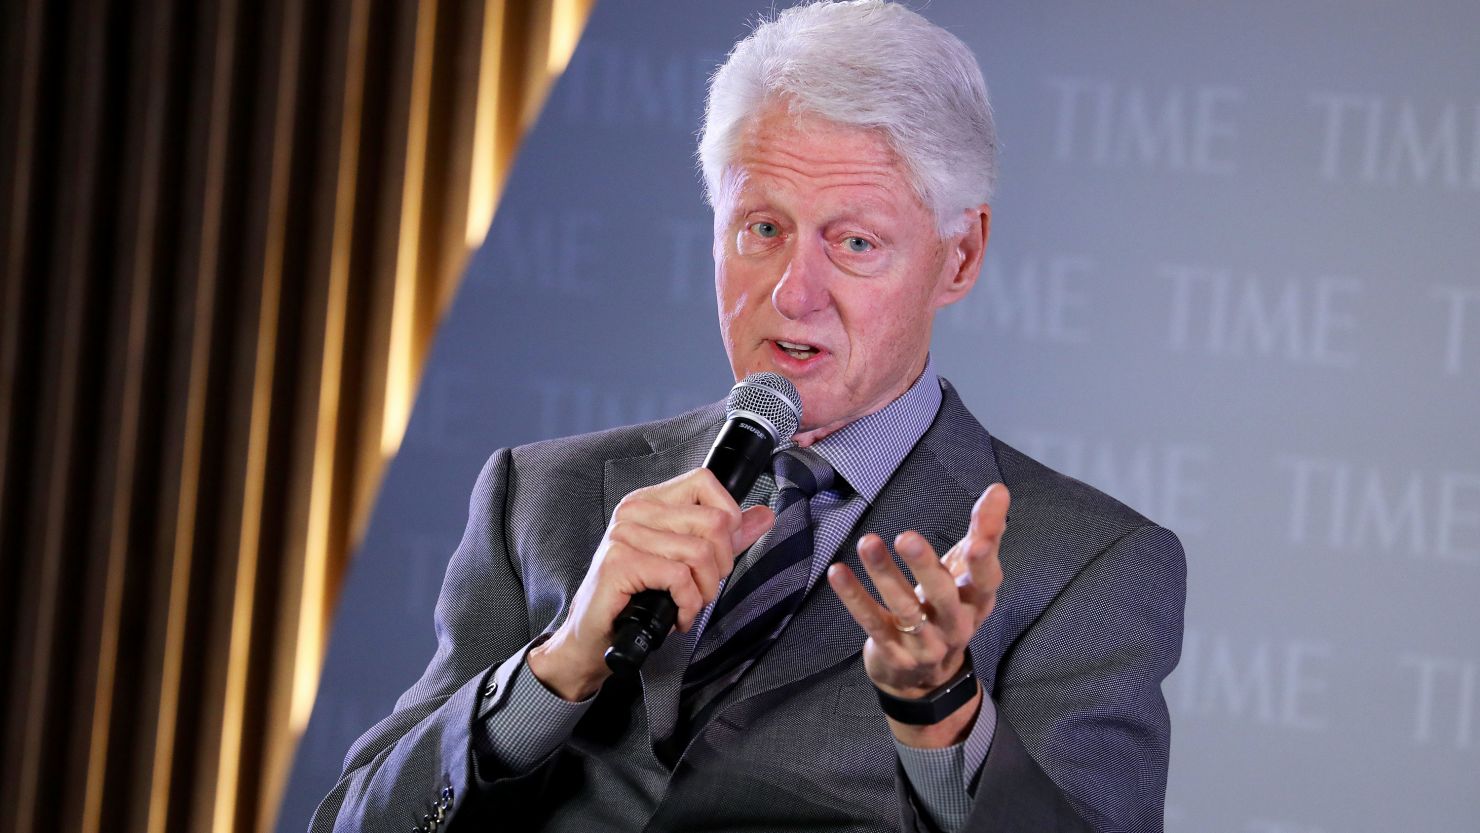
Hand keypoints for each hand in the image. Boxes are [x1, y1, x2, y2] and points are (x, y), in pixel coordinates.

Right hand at [528, 468, 774, 700]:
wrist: (595, 638)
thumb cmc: (637, 600)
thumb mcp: (688, 562)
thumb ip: (726, 537)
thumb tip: (762, 515)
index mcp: (651, 502)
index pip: (705, 481)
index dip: (727, 518)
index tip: (719, 552)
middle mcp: (635, 511)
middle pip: (712, 522)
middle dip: (720, 566)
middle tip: (702, 588)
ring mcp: (625, 534)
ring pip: (699, 552)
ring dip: (704, 591)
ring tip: (688, 604)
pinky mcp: (619, 562)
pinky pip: (679, 577)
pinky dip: (688, 604)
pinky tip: (677, 615)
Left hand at [827, 484, 1007, 745]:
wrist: (926, 677)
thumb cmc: (948, 608)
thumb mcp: (967, 572)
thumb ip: (985, 531)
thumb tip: (999, 489)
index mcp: (978, 602)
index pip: (986, 579)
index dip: (985, 561)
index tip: (979, 540)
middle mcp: (956, 625)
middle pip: (943, 596)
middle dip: (926, 566)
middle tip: (906, 536)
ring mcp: (925, 643)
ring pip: (906, 610)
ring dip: (885, 575)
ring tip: (868, 543)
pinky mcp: (894, 652)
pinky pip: (873, 623)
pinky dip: (854, 598)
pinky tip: (838, 572)